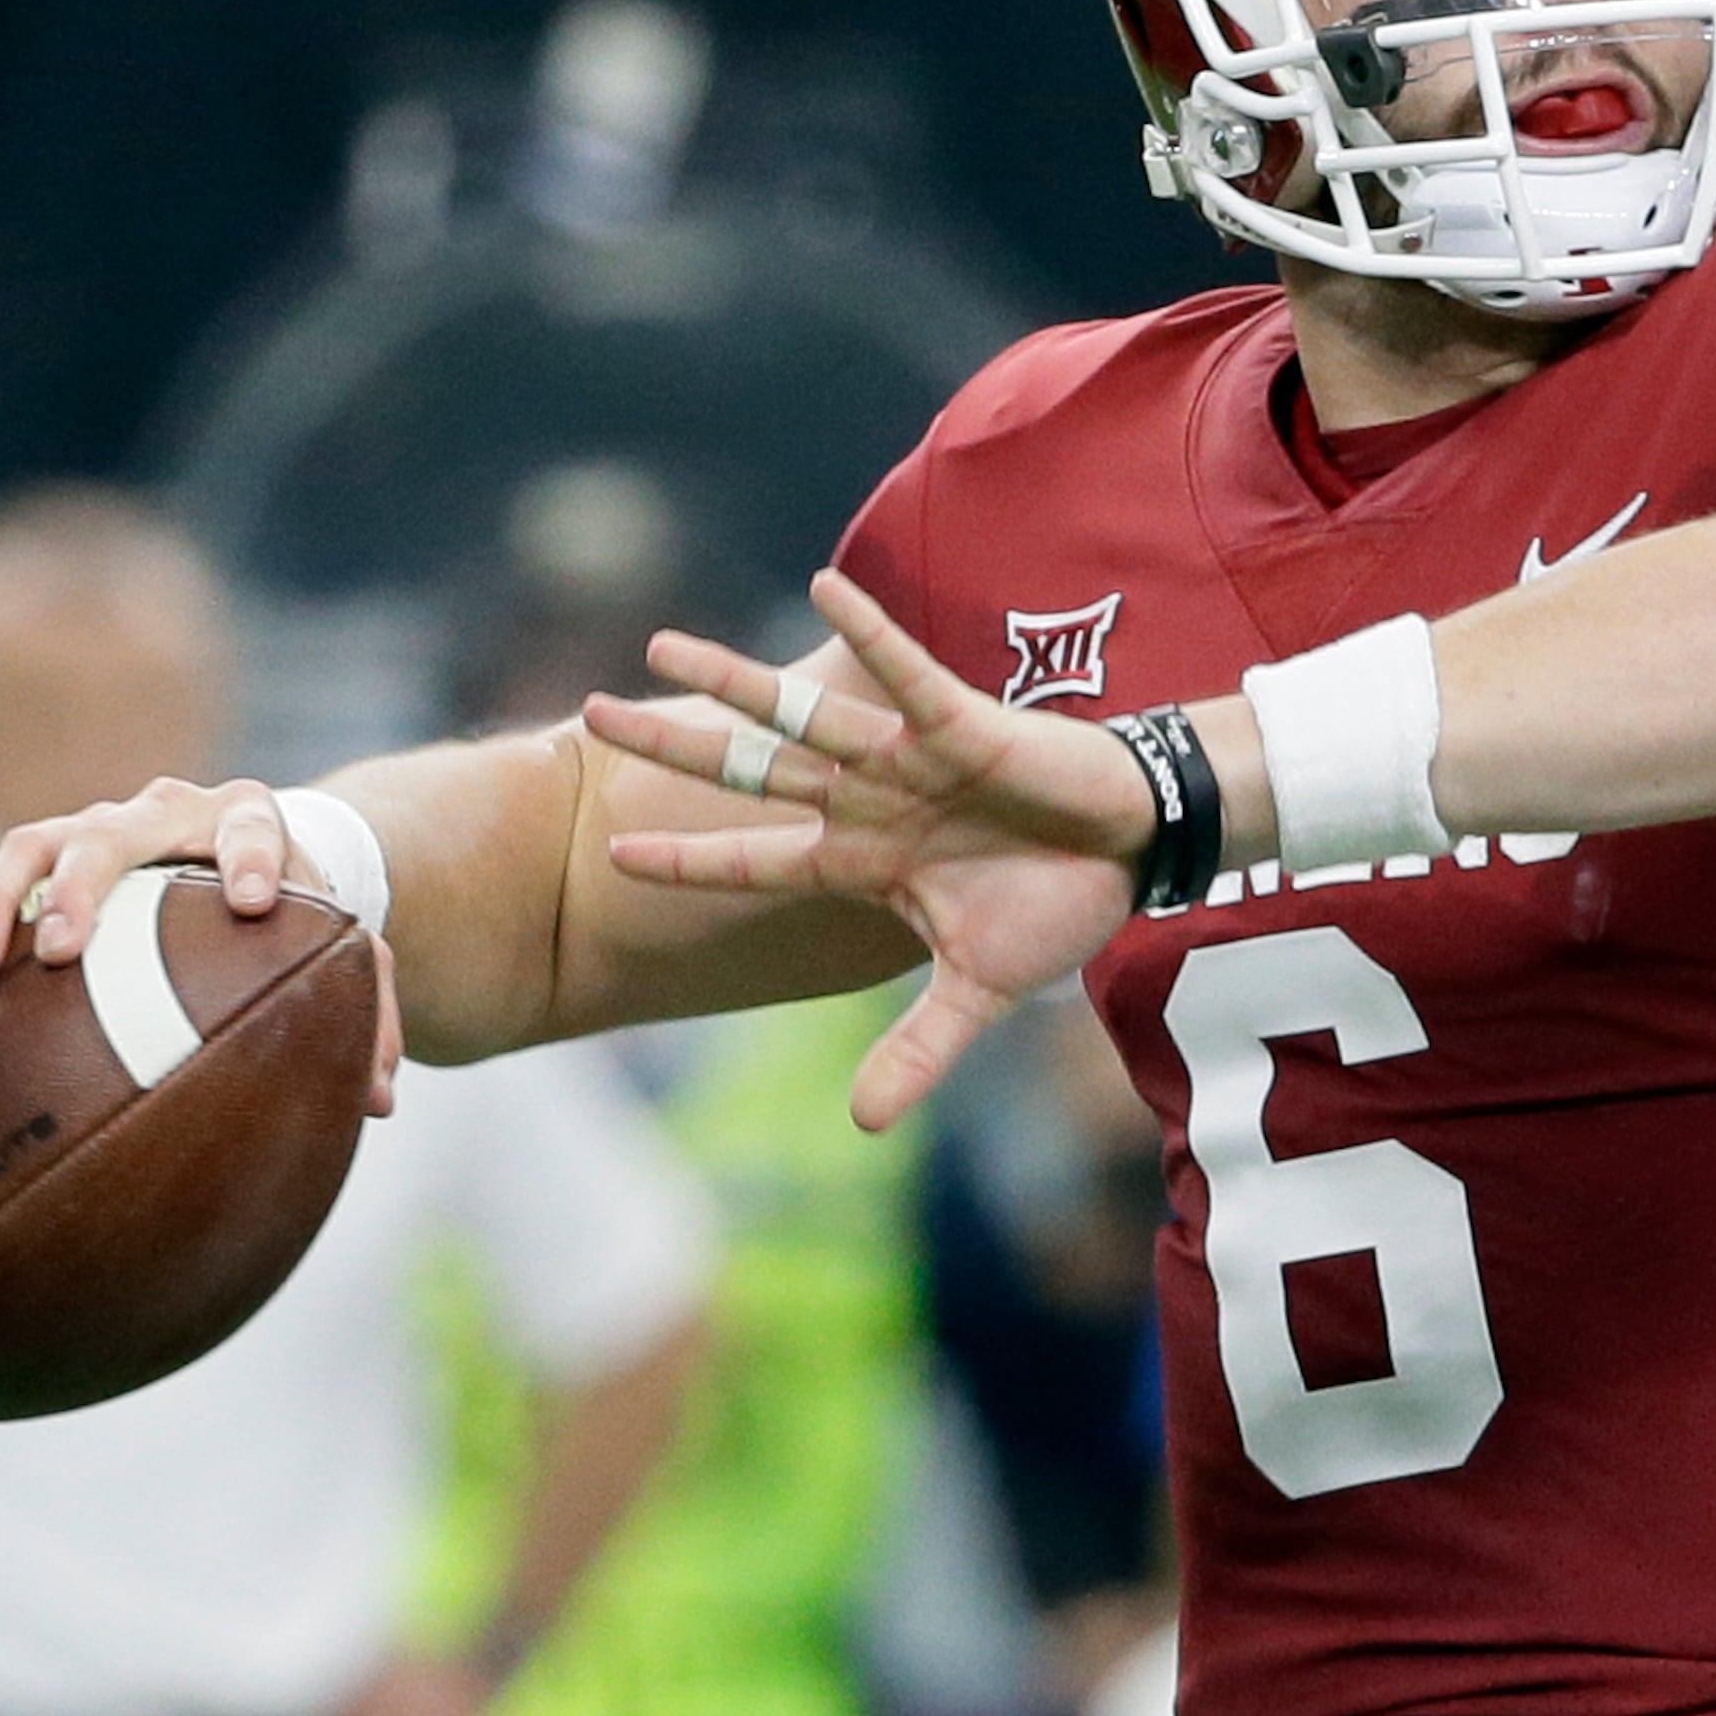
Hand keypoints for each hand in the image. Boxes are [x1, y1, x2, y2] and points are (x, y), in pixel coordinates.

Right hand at [0, 779, 403, 1115]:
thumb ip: (367, 1010)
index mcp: (245, 819)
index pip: (254, 822)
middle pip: (112, 830)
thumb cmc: (293, 914)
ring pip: (30, 845)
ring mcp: (88, 832)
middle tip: (67, 948)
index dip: (253, 855)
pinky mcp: (32, 864)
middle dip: (86, 884)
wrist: (244, 856)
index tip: (256, 902)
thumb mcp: (338, 946)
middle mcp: (160, 812)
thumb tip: (378, 1100)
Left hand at [582, 569, 1153, 1128]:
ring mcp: (905, 760)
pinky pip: (902, 673)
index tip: (608, 855)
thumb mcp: (979, 990)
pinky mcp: (958, 723)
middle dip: (670, 747)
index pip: (753, 860)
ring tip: (660, 644)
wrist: (1131, 850)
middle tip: (583, 717)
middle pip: (747, 771)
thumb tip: (865, 1128)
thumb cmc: (1058, 905)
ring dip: (734, 680)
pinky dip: (865, 633)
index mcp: (862, 861)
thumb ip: (920, 1052)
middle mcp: (867, 802)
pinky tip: (820, 586)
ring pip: (801, 717)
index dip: (684, 862)